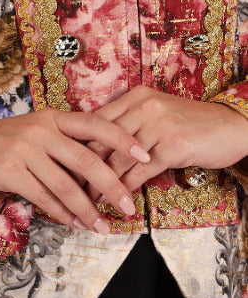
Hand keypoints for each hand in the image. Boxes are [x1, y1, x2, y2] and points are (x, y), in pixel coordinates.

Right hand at [0, 108, 149, 233]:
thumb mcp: (32, 133)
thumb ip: (61, 144)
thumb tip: (96, 170)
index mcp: (52, 117)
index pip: (95, 123)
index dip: (122, 139)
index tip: (146, 154)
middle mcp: (42, 129)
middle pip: (87, 158)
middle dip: (113, 185)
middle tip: (130, 206)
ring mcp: (25, 148)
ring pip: (67, 183)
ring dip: (88, 209)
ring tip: (103, 227)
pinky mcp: (10, 169)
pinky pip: (44, 196)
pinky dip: (62, 213)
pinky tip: (74, 224)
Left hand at [86, 85, 247, 198]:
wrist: (231, 126)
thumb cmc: (191, 123)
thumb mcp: (157, 113)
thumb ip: (130, 122)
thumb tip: (97, 144)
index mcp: (136, 97)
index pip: (97, 120)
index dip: (79, 144)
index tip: (66, 163)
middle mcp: (144, 107)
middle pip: (102, 140)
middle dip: (84, 166)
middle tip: (70, 186)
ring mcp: (158, 125)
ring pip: (118, 158)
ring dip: (101, 183)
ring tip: (89, 199)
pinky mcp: (172, 147)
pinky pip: (139, 171)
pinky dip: (125, 188)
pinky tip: (117, 201)